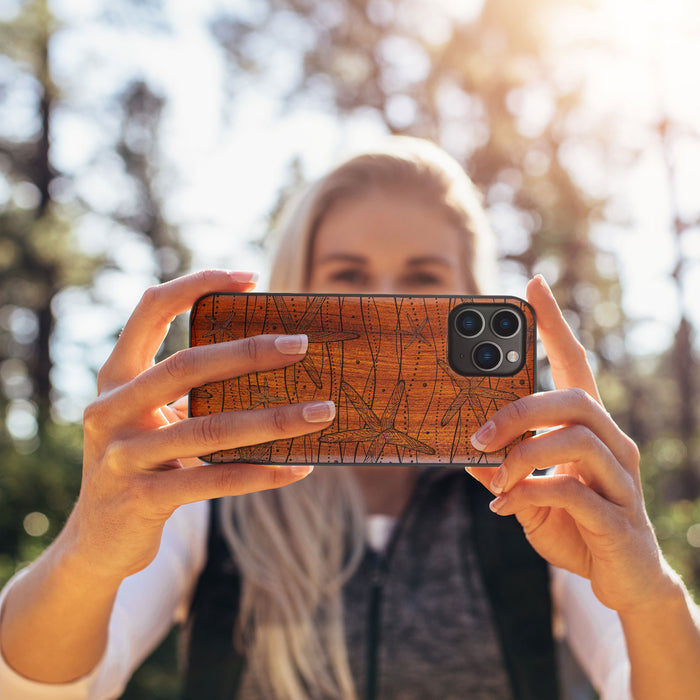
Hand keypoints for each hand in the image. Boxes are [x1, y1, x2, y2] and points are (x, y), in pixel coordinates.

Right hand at [69, 270, 334, 581]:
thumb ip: (188, 390)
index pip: (150, 310)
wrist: (96, 540)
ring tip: (322, 412)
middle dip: (249, 352)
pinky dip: (262, 473)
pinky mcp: (142, 499)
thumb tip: (270, 362)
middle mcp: (111, 410)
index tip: (250, 277)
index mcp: (116, 377)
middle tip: (301, 346)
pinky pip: (214, 481)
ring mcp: (122, 456)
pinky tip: (300, 467)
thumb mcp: (151, 418)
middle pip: (186, 366)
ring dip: (274, 419)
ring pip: (209, 429)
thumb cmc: (140, 464)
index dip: (197, 285)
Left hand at [467, 275, 674, 613]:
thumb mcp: (528, 494)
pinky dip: (532, 493)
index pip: (575, 364)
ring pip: (577, 439)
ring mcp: (621, 480)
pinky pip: (573, 491)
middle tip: (478, 435)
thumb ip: (503, 471)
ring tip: (494, 476)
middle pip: (574, 399)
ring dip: (523, 455)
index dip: (555, 325)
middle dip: (520, 410)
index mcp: (589, 429)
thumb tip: (466, 454)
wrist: (622, 580)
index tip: (533, 285)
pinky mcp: (619, 518)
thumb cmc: (574, 525)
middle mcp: (613, 444)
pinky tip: (507, 506)